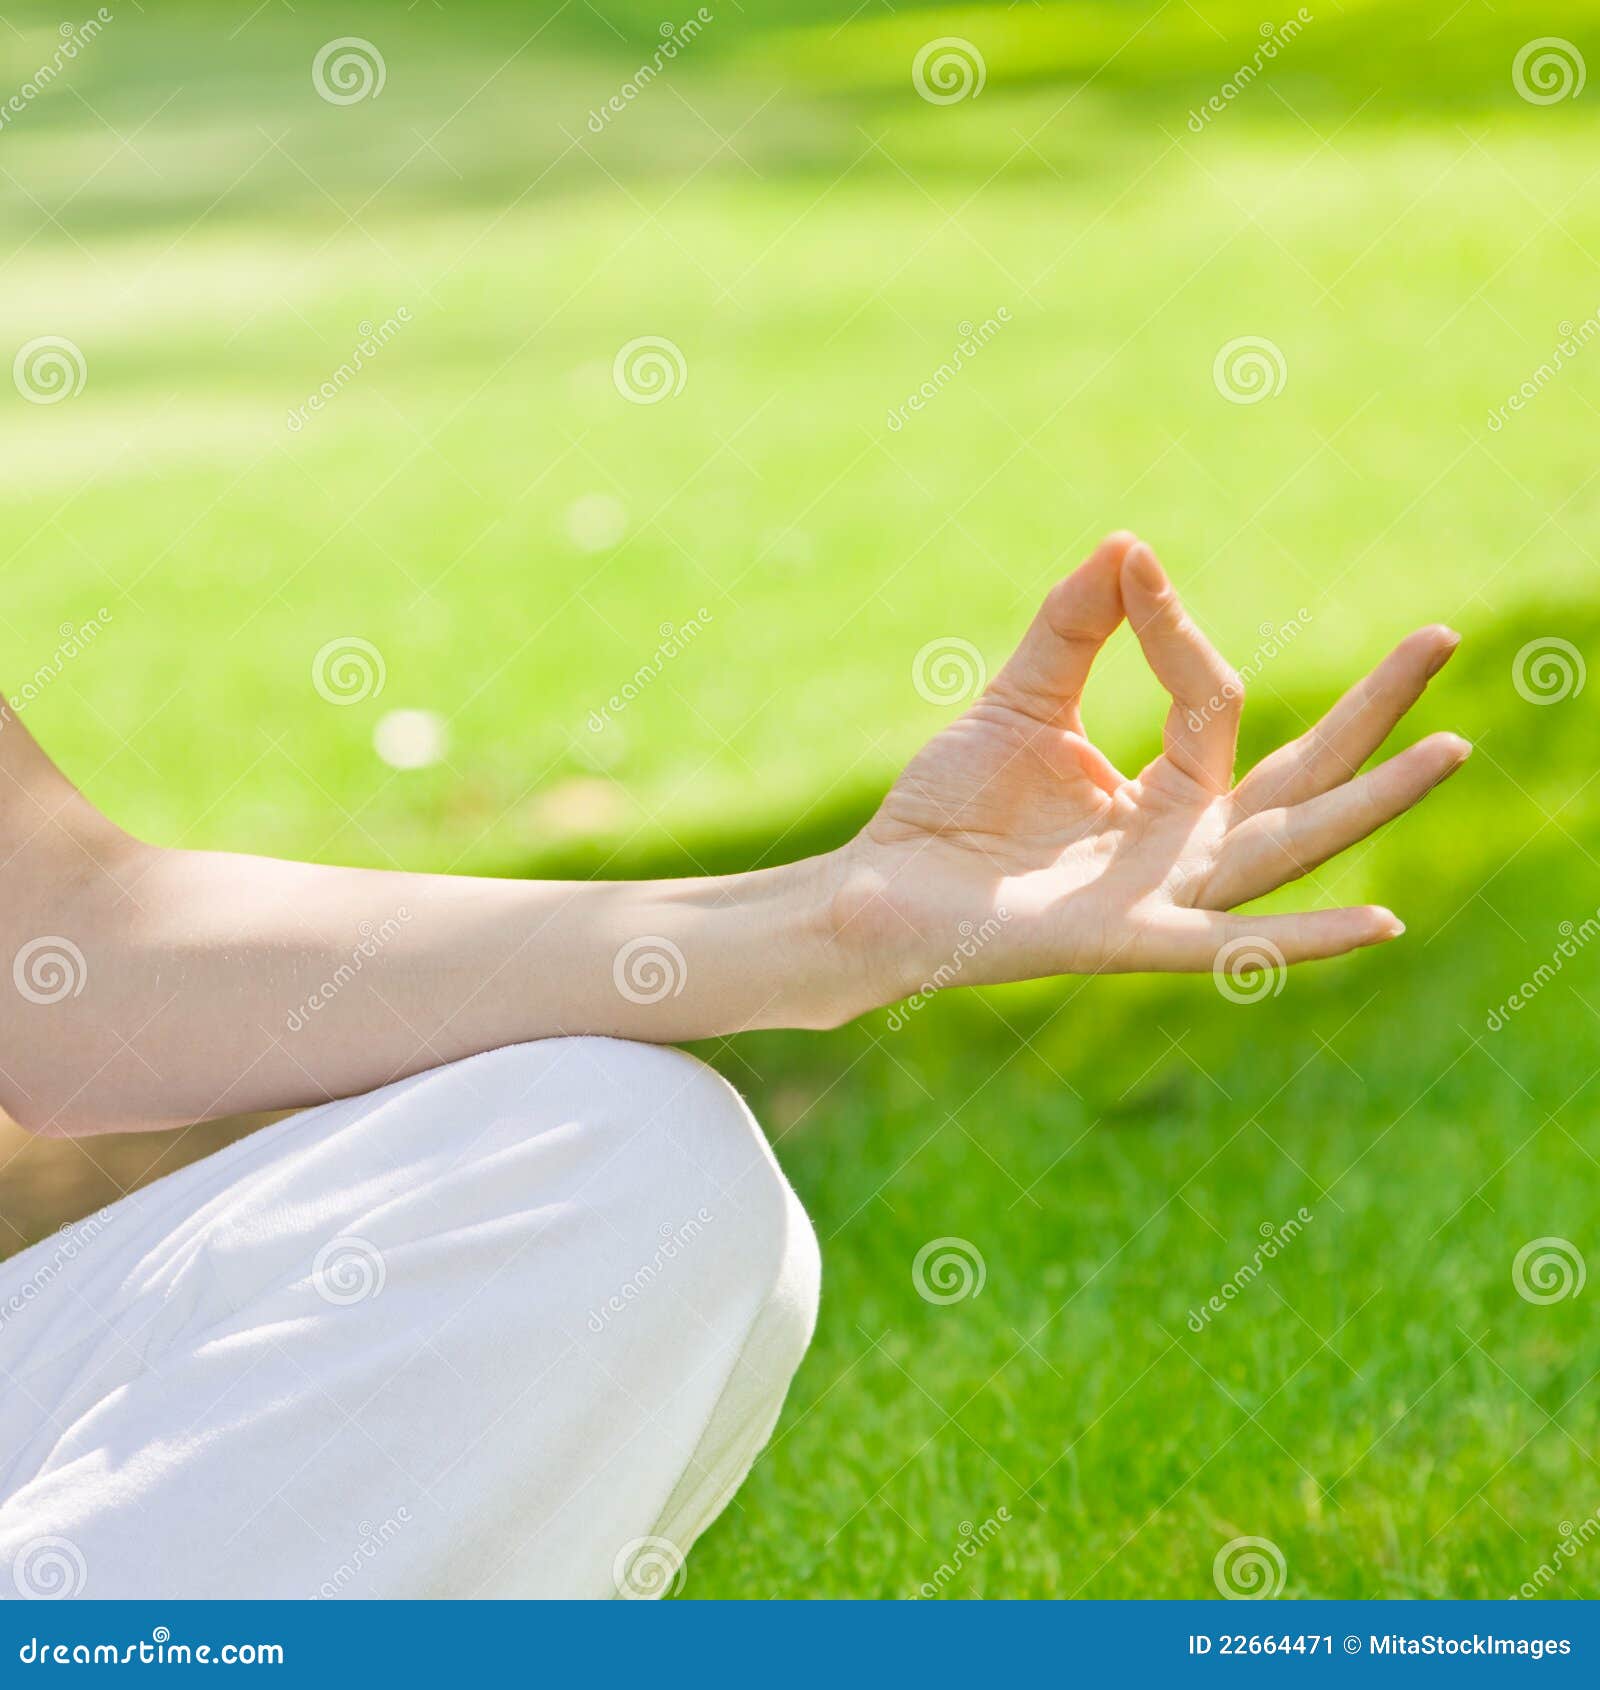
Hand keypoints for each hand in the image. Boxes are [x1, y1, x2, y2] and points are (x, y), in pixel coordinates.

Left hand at [835, 532, 1468, 999]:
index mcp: (1165, 795)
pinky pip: (1229, 941)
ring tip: (1449, 747)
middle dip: (1374, 712)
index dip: (1177, 631)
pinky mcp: (1128, 941)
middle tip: (1444, 636)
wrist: (879, 889)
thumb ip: (1075, 628)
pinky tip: (1380, 924)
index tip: (1132, 567)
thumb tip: (1128, 542)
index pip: (1214, 701)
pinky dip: (1304, 939)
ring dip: (1372, 801)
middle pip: (1303, 776)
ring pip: (1289, 846)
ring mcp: (1164, 898)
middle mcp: (1182, 848)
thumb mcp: (1024, 701)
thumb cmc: (949, 811)